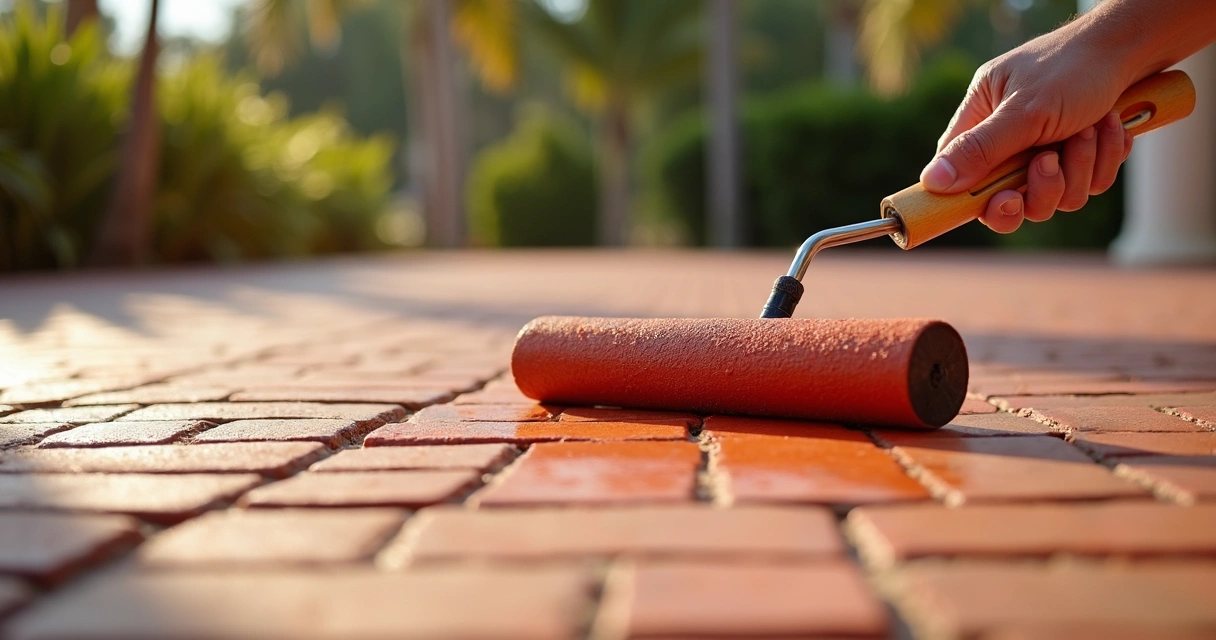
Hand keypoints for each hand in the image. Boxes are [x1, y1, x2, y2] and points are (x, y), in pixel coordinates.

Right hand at [919, 28, 1135, 232]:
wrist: (1133, 49)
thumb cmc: (1074, 68)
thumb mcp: (1024, 111)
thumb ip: (980, 149)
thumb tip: (931, 181)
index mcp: (981, 117)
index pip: (958, 172)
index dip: (974, 198)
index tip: (1003, 201)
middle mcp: (1008, 137)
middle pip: (1009, 197)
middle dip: (1041, 186)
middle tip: (1051, 161)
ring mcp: (1044, 150)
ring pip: (1054, 196)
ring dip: (1080, 166)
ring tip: (1091, 128)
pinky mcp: (1078, 157)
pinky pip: (1086, 185)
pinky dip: (1103, 160)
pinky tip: (1109, 128)